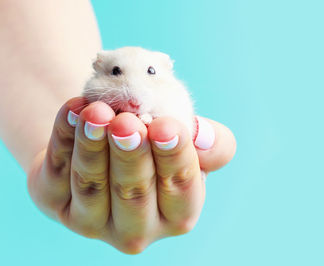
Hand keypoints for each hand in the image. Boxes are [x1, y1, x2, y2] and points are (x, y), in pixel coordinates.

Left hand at [27, 97, 235, 253]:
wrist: (114, 147)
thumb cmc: (158, 148)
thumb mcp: (188, 143)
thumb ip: (212, 144)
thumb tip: (203, 139)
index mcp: (178, 214)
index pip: (181, 188)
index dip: (174, 156)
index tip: (165, 127)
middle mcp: (137, 228)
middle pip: (134, 193)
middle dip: (130, 155)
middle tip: (126, 123)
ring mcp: (92, 222)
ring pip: (92, 186)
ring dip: (93, 146)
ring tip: (96, 113)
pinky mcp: (56, 204)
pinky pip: (58, 172)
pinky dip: (64, 138)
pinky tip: (72, 110)